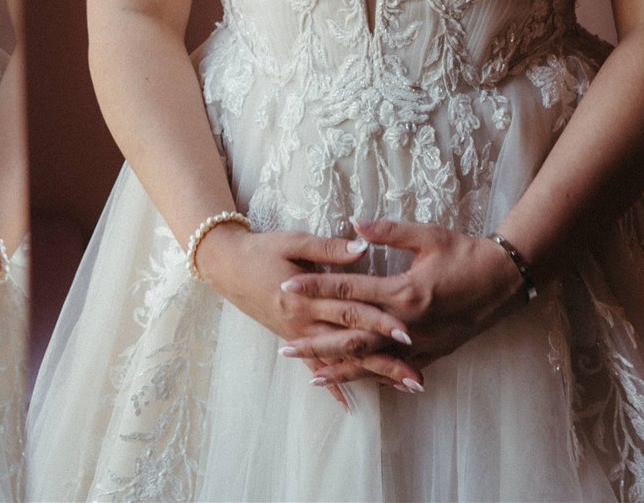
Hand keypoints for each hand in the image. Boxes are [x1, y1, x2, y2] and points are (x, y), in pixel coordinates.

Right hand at [194, 224, 421, 406]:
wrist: (228, 266)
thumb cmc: (262, 249)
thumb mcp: (294, 241)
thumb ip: (329, 247)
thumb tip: (363, 248)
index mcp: (307, 296)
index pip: (350, 310)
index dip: (379, 321)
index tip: (407, 332)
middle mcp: (304, 322)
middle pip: (351, 344)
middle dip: (385, 361)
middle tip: (415, 376)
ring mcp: (298, 334)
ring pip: (339, 359)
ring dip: (371, 375)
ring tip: (402, 386)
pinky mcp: (292, 339)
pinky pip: (314, 366)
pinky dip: (331, 384)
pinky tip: (349, 403)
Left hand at [275, 219, 526, 385]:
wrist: (506, 282)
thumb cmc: (466, 253)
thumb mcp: (428, 235)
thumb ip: (389, 232)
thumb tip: (354, 225)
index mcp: (404, 291)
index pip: (349, 291)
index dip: (316, 289)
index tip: (287, 289)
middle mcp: (408, 324)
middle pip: (352, 337)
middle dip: (317, 343)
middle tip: (285, 348)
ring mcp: (421, 343)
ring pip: (373, 361)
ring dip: (341, 368)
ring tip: (311, 374)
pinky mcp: (432, 354)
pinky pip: (397, 370)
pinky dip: (374, 377)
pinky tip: (356, 382)